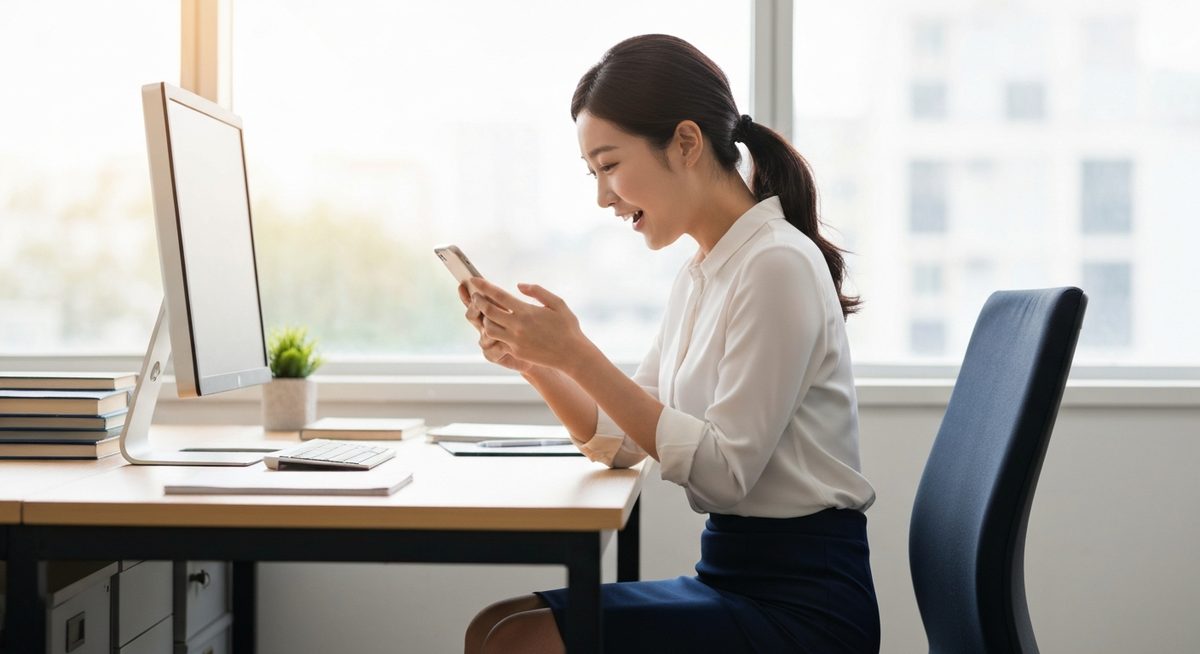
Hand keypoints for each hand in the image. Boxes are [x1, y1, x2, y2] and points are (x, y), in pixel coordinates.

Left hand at [469, 277, 590, 372]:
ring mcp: (515, 341)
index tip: (474, 280)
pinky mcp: (516, 352)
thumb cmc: (567, 327)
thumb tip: (519, 285)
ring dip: (485, 319)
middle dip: (478, 302)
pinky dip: (495, 333)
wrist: (572, 355)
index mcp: (527, 311)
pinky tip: (497, 327)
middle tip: (475, 296)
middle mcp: (518, 326)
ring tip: (487, 313)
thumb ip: (537, 291)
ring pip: (489, 328)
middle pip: (488, 312)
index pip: (499, 296)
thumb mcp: (557, 303)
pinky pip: (498, 341)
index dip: (484, 287)